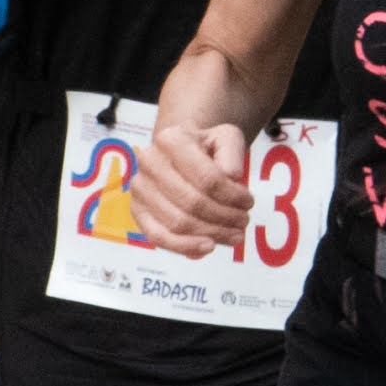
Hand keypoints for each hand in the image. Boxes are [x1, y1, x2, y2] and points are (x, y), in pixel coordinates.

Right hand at [124, 114, 254, 257]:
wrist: (178, 153)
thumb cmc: (205, 147)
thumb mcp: (226, 138)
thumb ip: (233, 154)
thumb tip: (231, 177)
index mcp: (171, 139)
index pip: (208, 178)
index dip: (233, 197)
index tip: (248, 202)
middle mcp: (149, 161)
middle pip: (193, 203)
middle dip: (225, 218)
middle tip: (244, 222)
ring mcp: (139, 188)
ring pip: (178, 223)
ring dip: (211, 234)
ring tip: (233, 235)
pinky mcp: (137, 212)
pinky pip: (159, 237)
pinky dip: (185, 247)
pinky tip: (208, 246)